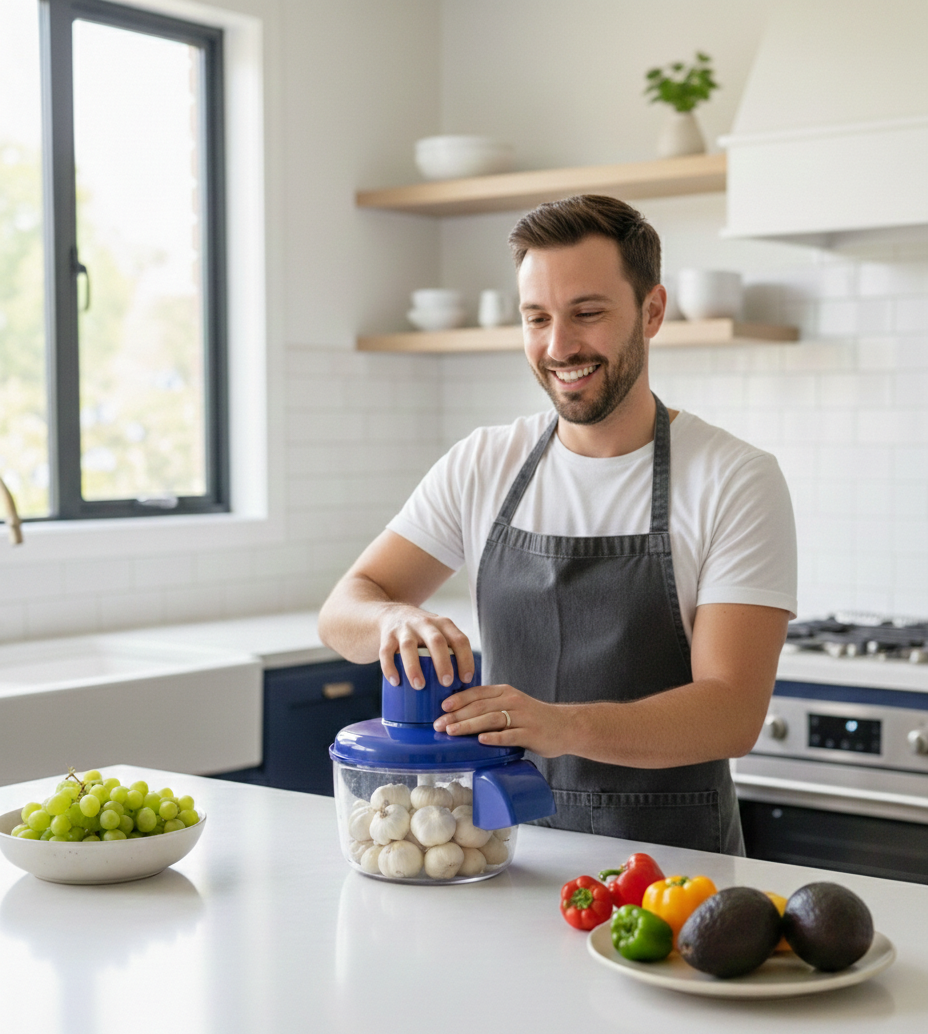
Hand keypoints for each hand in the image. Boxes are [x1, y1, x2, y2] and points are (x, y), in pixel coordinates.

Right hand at [378, 604, 474, 689]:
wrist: (393, 614)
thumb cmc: (424, 633)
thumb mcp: (440, 633)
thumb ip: (450, 651)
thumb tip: (464, 687)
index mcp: (443, 624)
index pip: (459, 639)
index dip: (466, 659)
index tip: (466, 679)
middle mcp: (425, 623)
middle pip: (436, 641)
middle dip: (443, 662)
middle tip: (446, 683)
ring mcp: (404, 629)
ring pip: (408, 646)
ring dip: (414, 667)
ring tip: (419, 686)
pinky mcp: (387, 636)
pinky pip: (386, 652)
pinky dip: (390, 668)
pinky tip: (395, 682)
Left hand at [433, 683, 565, 757]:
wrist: (565, 726)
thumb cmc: (533, 718)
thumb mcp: (512, 704)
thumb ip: (491, 706)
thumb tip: (459, 714)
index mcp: (505, 692)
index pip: (477, 692)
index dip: (458, 699)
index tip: (442, 707)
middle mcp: (513, 701)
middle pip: (480, 706)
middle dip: (457, 715)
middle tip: (439, 725)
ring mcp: (522, 717)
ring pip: (491, 719)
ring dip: (469, 725)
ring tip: (452, 732)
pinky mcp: (531, 733)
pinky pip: (510, 734)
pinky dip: (495, 737)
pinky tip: (481, 740)